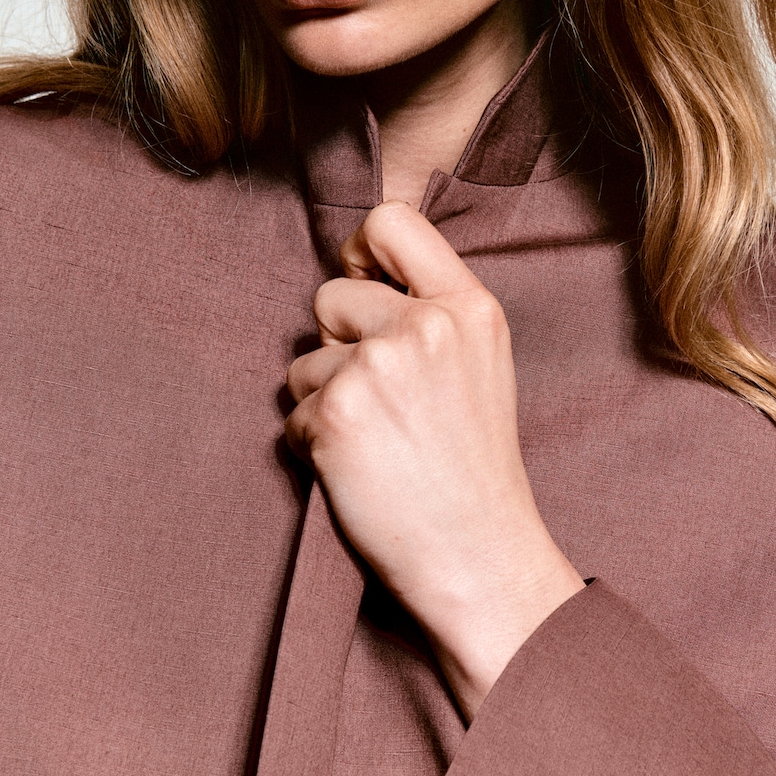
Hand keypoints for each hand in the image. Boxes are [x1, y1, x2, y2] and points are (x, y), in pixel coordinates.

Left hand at [285, 201, 584, 720]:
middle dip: (338, 345)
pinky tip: (360, 471)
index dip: (361, 250)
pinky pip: (293, 412)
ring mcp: (379, 368)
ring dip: (323, 400)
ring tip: (376, 442)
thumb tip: (351, 269)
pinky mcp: (337, 415)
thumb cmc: (473, 467)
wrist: (478, 554)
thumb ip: (431, 312)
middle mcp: (426, 326)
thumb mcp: (482, 364)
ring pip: (303, 360)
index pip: (391, 221)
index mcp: (469, 307)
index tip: (363, 285)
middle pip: (331, 296)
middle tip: (382, 401)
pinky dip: (314, 444)